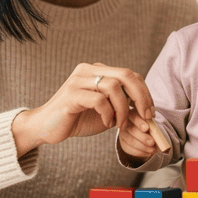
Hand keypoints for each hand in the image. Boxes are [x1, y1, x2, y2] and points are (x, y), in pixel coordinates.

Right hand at [11, 63, 153, 154]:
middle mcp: (88, 70)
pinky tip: (105, 123)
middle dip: (141, 97)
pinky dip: (108, 114)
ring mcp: (78, 80)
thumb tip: (149, 114)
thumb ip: (124, 109)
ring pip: (113, 87)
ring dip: (122, 110)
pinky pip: (99, 100)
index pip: (130, 74)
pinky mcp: (71, 94)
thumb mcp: (107, 113)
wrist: (46, 128)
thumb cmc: (78, 119)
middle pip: (126, 75)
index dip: (144, 93)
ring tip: (118, 125)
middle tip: (146, 116)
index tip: (150, 112)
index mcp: (98, 70)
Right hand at [118, 114, 160, 163]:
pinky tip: (148, 153)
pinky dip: (140, 152)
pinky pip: (129, 149)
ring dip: (143, 147)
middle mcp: (125, 122)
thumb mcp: (152, 121)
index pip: (134, 116)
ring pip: (130, 141)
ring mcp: (122, 133)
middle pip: (131, 129)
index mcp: (133, 113)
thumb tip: (155, 126)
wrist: (146, 132)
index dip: (140, 122)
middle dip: (143, 137)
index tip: (147, 128)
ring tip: (154, 150)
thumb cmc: (150, 124)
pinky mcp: (123, 143)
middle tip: (152, 142)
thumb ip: (153, 123)